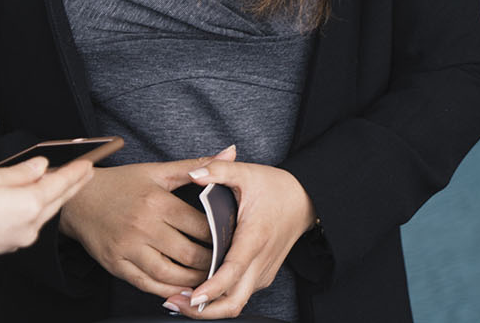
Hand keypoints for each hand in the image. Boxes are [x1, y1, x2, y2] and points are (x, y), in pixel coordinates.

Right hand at [0, 153, 94, 264]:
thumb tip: (40, 166)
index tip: (88, 163)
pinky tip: (35, 202)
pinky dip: (38, 209)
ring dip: (56, 197)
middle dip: (73, 184)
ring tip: (65, 184)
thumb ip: (20, 172)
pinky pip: (30, 223)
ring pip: (45, 213)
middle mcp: (29, 225)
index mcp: (29, 204)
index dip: (75, 171)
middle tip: (87, 172)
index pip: (60, 183)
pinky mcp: (6, 245)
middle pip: (58, 200)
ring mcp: (18, 238)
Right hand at [58, 146, 234, 297]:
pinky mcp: (116, 265)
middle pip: (189, 254)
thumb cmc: (122, 184)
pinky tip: (182, 288)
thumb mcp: (158, 171)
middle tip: (226, 264)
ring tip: (208, 279)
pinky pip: (147, 285)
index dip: (220, 236)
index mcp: (157, 202)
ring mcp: (128, 249)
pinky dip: (169, 290)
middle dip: (212, 263)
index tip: (232, 240)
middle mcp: (142, 227)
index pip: (200, 226)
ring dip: (194, 281)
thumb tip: (231, 152)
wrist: (79, 200)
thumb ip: (197, 166)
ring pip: (170, 275)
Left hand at [174, 159, 315, 318]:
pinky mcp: (261, 276)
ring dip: (208, 308)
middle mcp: (260, 262)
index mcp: (254, 237)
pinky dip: (217, 299)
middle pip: (233, 302)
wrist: (305, 200)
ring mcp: (262, 272)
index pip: (233, 271)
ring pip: (235, 303)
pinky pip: (238, 295)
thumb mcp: (247, 172)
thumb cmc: (276, 187)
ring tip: (178, 300)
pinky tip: (195, 291)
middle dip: (203, 310)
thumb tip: (193, 173)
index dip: (212, 288)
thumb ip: (218, 170)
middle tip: (174, 302)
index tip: (192, 296)